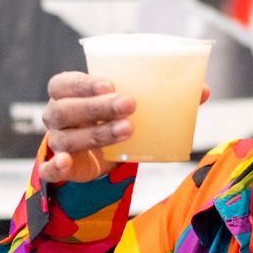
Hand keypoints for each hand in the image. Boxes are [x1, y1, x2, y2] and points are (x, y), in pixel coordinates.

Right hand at [39, 73, 210, 185]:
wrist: (97, 154)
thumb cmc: (112, 119)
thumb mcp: (130, 106)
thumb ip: (161, 97)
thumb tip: (202, 90)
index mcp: (67, 92)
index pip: (65, 83)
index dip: (83, 83)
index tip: (111, 84)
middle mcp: (57, 115)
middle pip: (66, 109)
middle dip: (97, 107)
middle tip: (130, 105)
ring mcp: (56, 142)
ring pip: (67, 138)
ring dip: (96, 133)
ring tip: (128, 130)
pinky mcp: (59, 168)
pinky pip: (49, 169)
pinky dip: (55, 167)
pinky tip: (67, 164)